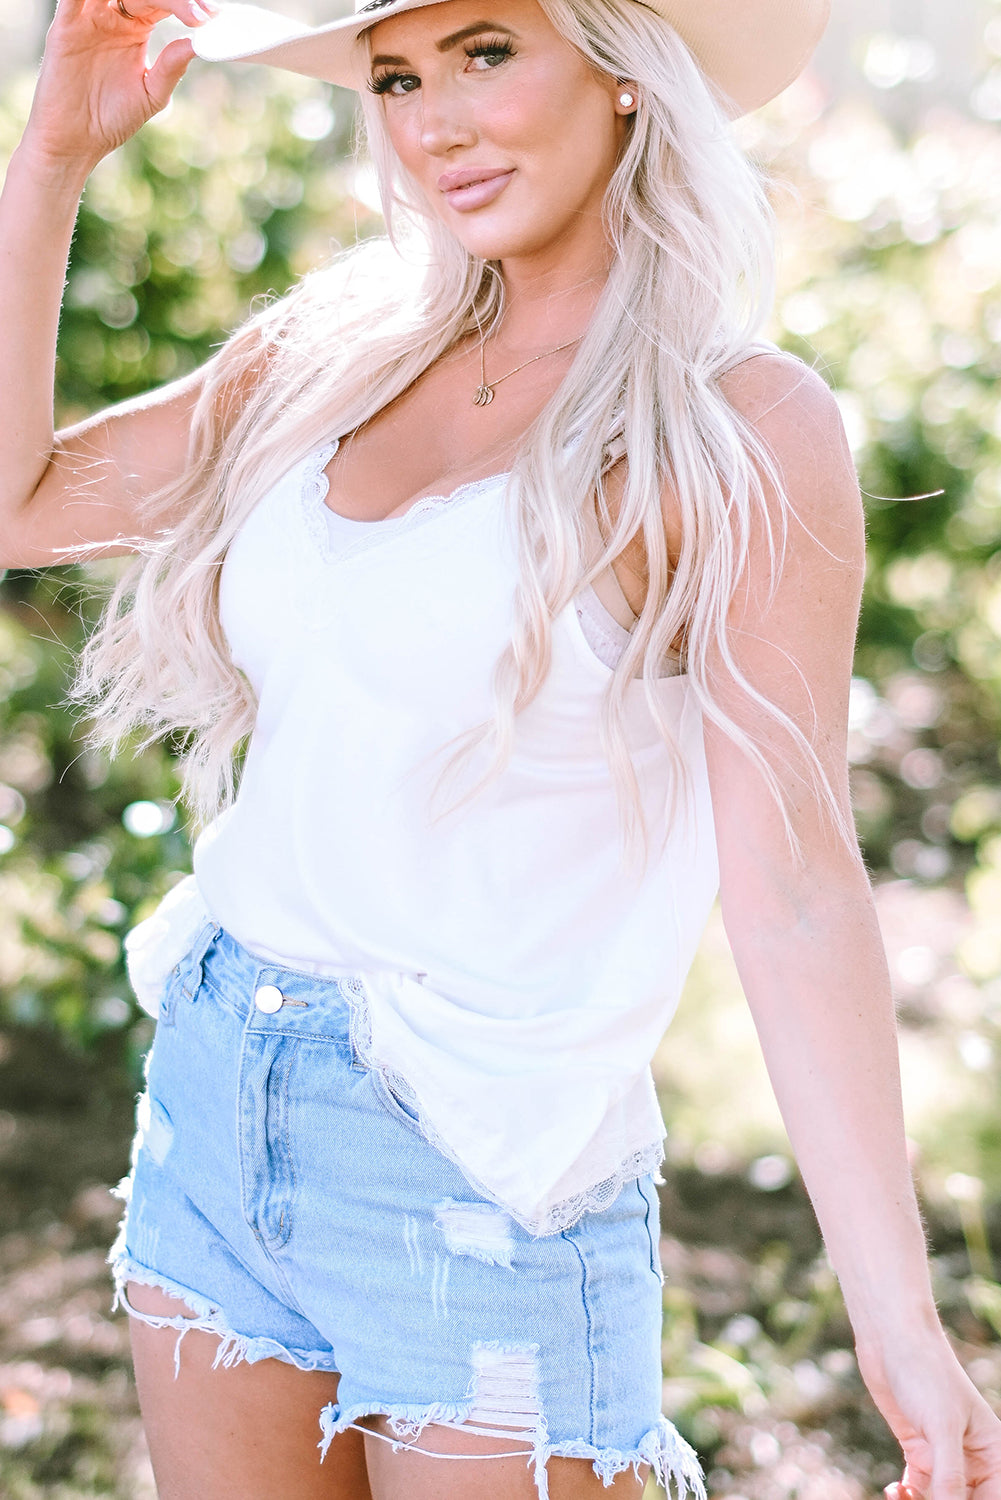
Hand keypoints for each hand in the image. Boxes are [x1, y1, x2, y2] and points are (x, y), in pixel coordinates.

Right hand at [21, 0, 209, 175]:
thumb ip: (171, 68)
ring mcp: (88, 19)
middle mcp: (113, 17)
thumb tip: (197, 43)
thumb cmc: (112, 119)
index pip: (163, 3)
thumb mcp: (150, 95)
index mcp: (136, 29)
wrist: (75, 141)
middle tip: (198, 12)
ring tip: (169, 3)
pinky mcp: (65, 27)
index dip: (186, 5)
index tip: (210, 17)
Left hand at [856, 1329, 1000, 1498]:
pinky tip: (894, 1489)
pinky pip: (919, 1488)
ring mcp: (945, 1455)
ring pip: (941, 1498)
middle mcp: (974, 1459)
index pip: (993, 1499)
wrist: (890, 1338)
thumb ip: (950, 1475)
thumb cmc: (925, 1372)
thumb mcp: (942, 1427)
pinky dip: (907, 1495)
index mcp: (994, 1453)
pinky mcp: (920, 1449)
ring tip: (903, 1495)